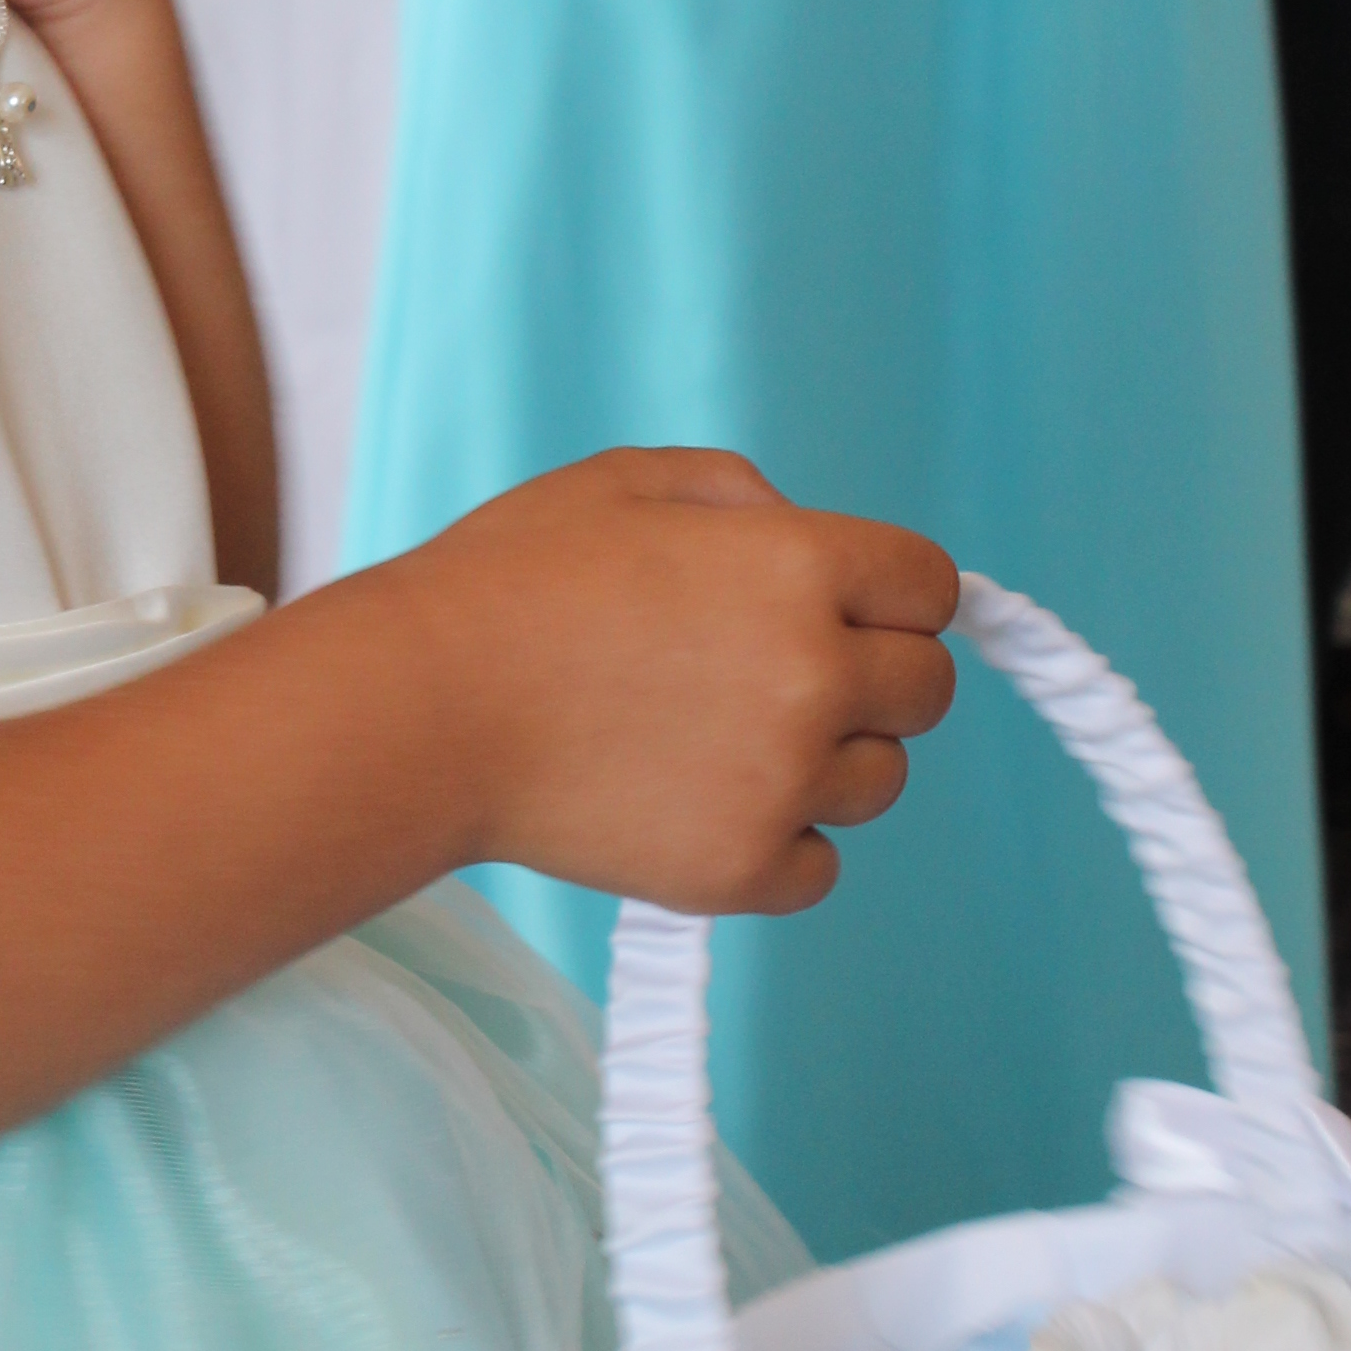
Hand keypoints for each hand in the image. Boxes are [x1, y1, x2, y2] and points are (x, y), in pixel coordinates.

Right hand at [398, 448, 958, 916]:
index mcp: (794, 563)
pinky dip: (778, 845)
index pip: (932, 587)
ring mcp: (780, 780)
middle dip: (873, 678)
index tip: (855, 612)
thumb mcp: (623, 482)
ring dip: (828, 763)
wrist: (419, 709)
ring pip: (880, 781)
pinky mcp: (739, 868)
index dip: (893, 596)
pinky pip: (820, 866)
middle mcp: (811, 673)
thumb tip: (813, 542)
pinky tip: (703, 804)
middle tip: (781, 680)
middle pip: (925, 691)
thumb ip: (741, 496)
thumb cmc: (508, 583)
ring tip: (722, 742)